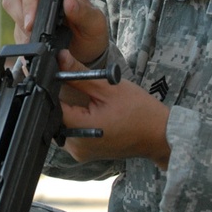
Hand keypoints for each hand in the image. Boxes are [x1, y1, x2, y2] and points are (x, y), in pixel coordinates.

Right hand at [1, 0, 108, 64]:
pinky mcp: (23, 29)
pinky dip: (23, 42)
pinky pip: (14, 33)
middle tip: (32, 33)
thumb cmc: (91, 31)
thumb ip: (84, 12)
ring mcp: (29, 12)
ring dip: (21, 31)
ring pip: (11, 16)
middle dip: (21, 17)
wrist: (87, 53)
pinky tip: (36, 49)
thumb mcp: (94, 23)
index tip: (32, 22)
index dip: (29, 0)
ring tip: (37, 42)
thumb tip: (68, 1)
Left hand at [56, 51, 170, 168]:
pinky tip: (90, 111)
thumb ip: (78, 74)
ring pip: (62, 125)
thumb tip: (59, 58)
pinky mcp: (85, 153)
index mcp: (80, 130)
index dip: (53, 88)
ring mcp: (80, 153)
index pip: (52, 105)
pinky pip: (72, 133)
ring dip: (70, 110)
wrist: (159, 134)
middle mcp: (75, 146)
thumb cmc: (139, 111)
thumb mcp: (108, 87)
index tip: (59, 76)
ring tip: (87, 99)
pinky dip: (77, 121)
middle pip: (55, 116)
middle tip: (75, 86)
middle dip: (63, 99)